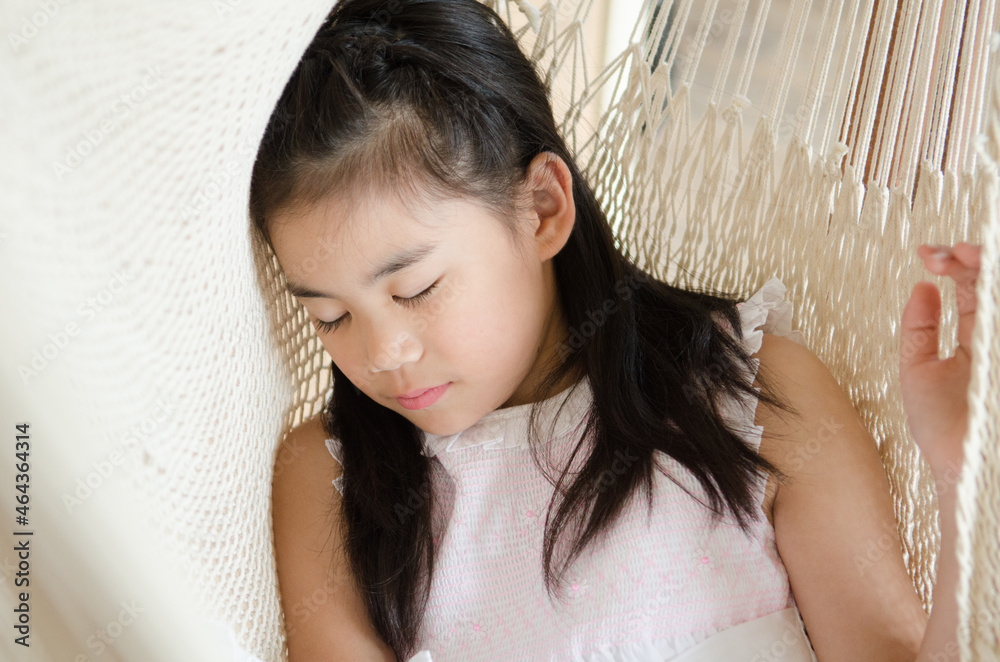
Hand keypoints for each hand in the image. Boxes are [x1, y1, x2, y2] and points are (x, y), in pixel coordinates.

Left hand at [899, 242, 980, 482]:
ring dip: (990, 267)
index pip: (972, 289)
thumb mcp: (917, 370)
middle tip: (953, 251)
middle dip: (975, 256)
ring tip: (968, 255)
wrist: (966, 466)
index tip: (927, 254)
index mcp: (977, 339)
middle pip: (996, 281)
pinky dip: (997, 290)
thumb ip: (918, 329)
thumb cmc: (943, 430)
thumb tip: (922, 286)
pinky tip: (985, 279)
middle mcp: (998, 338)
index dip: (954, 264)